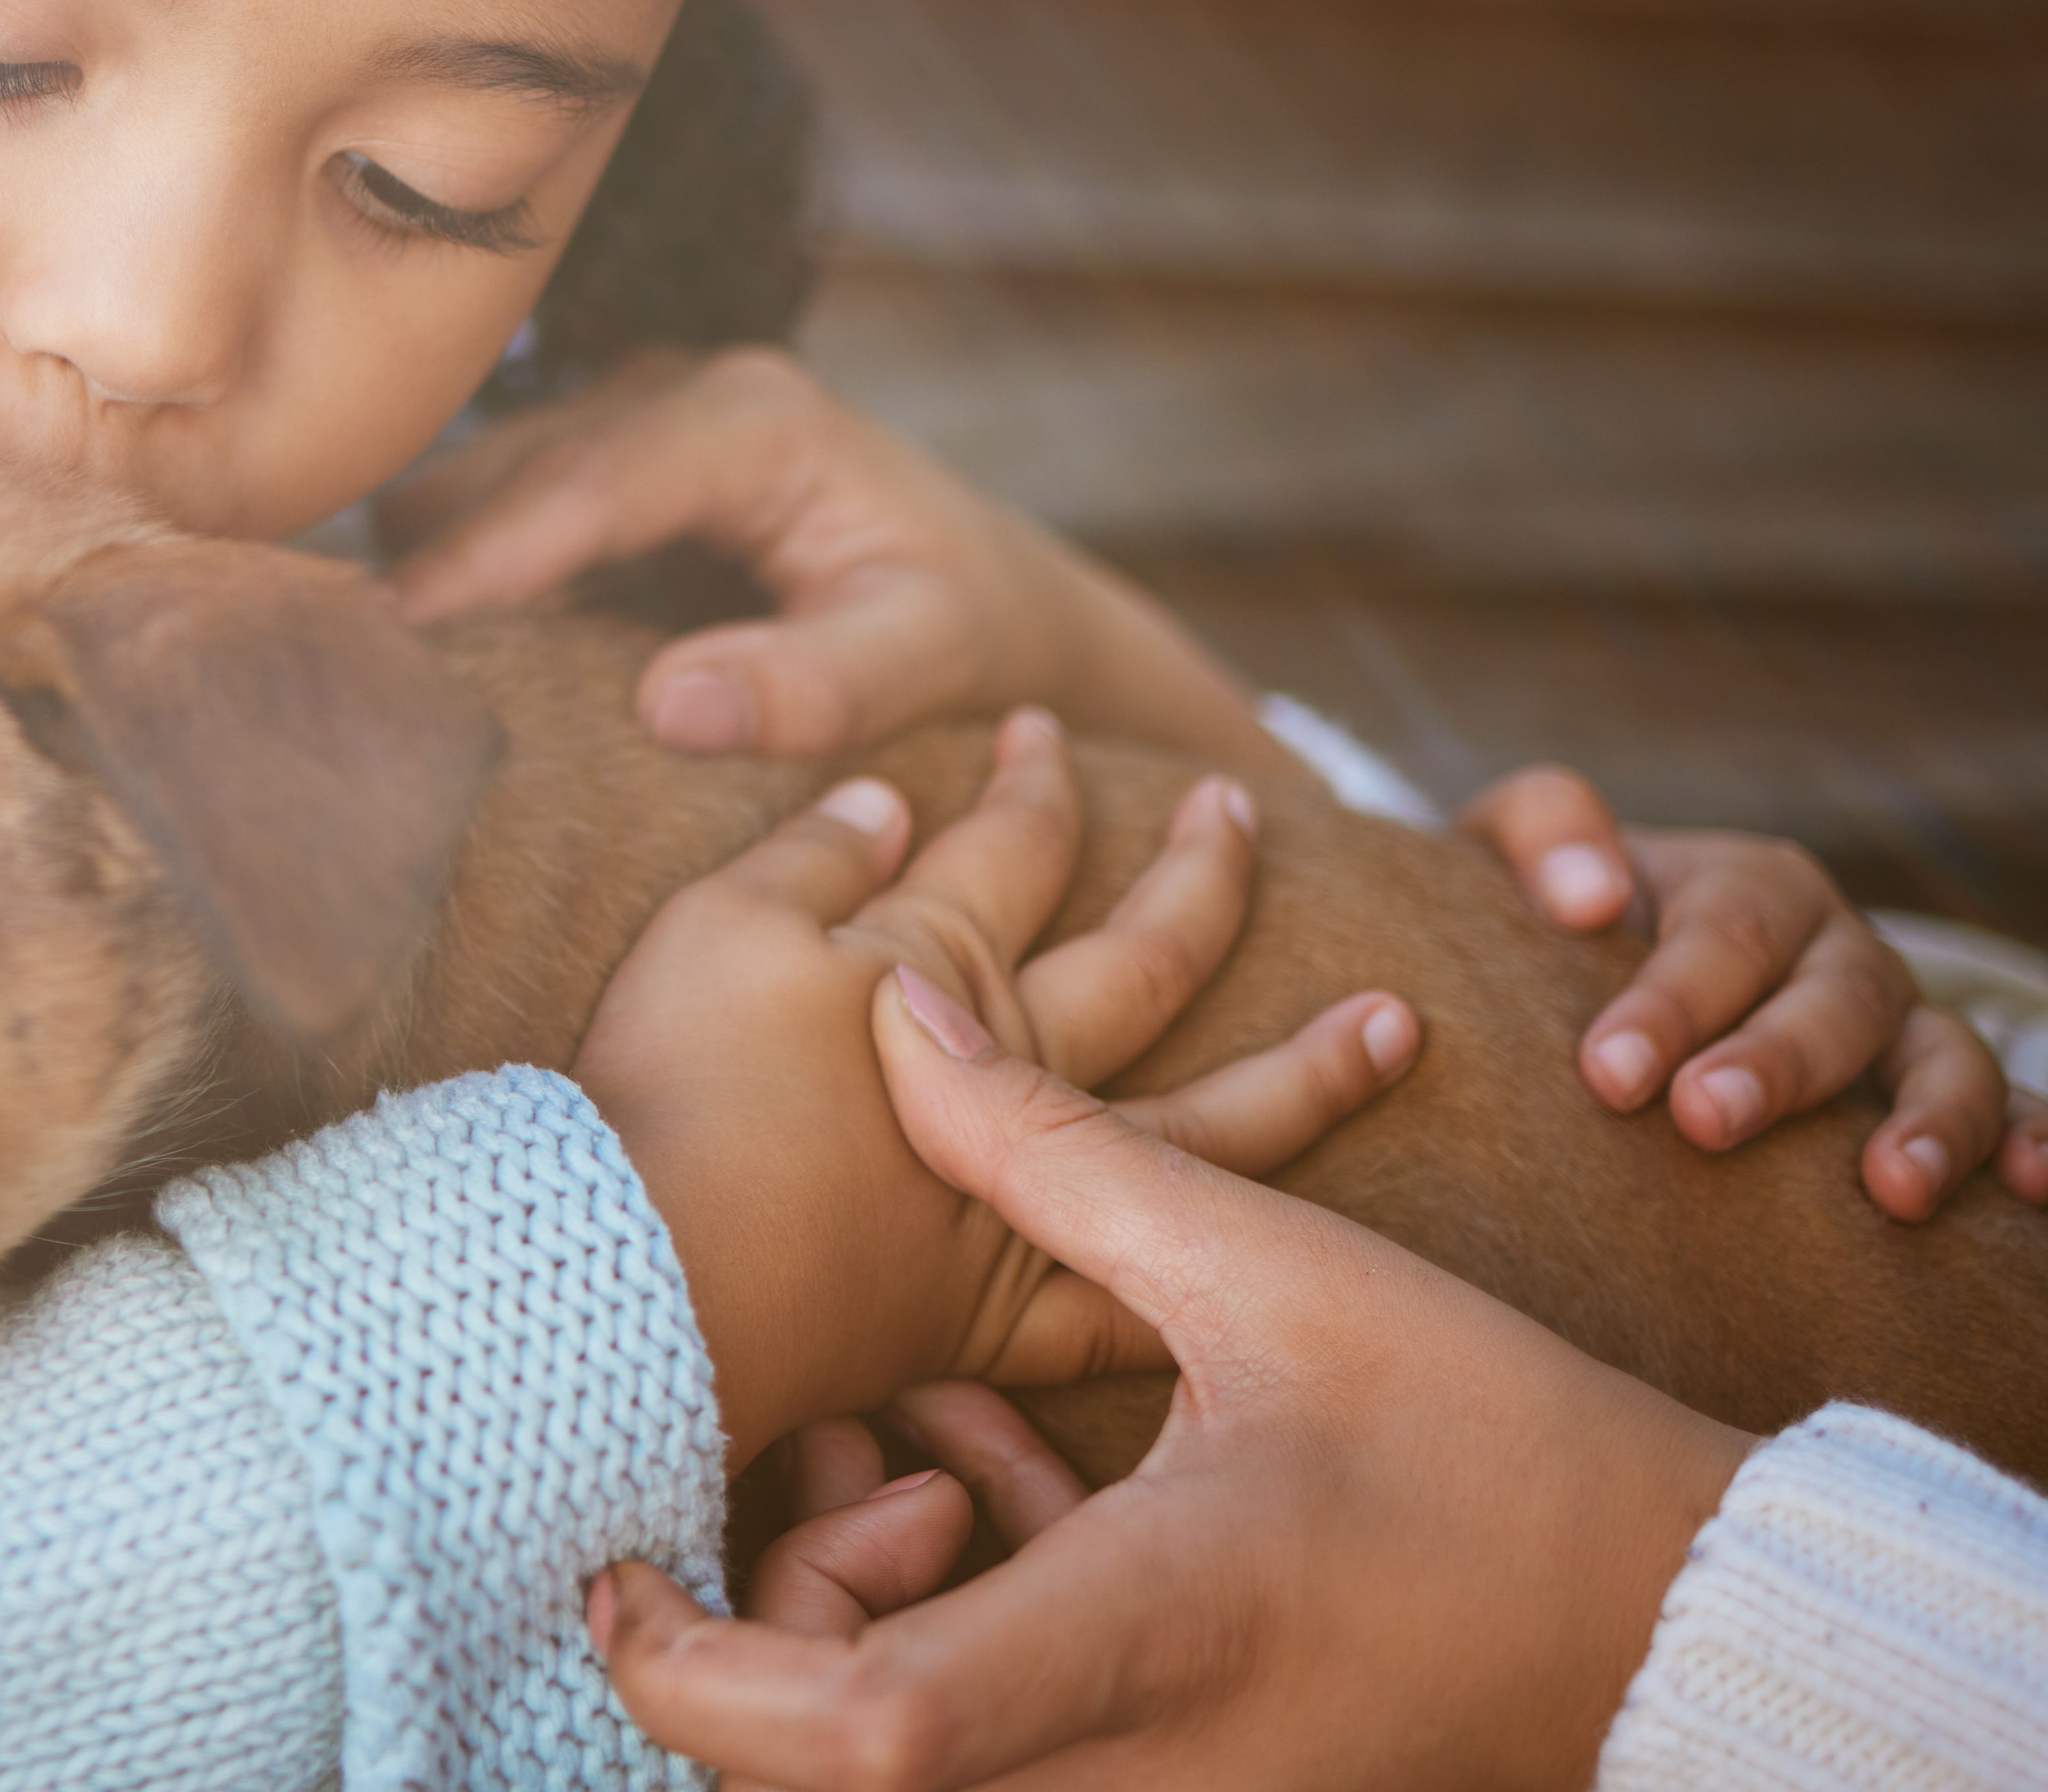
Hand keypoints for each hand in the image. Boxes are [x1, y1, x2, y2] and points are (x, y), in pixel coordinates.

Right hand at [379, 349, 1280, 781]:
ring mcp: (630, 413)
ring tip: (359, 669)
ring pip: (473, 481)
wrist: (1000, 601)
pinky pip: (489, 506)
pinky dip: (452, 572)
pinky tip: (421, 653)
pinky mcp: (602, 458)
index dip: (477, 559)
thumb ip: (814, 684)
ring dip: (425, 564)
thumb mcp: (925, 662)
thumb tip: (671, 704)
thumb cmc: (972, 632)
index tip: (384, 633)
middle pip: (501, 470)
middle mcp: (676, 388)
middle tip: (326, 670)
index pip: (581, 485)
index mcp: (752, 418)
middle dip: (420, 563)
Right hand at [573, 710, 1419, 1456]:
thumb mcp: (716, 925)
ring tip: (1394, 1026)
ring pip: (1204, 1122)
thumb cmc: (670, 1090)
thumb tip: (892, 802)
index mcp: (938, 965)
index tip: (1046, 732)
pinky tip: (1285, 1261)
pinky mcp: (997, 1315)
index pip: (1017, 844)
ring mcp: (1023, 1199)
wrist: (653, 1277)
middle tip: (1240, 810)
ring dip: (1305, 1072)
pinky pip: (1136, 1302)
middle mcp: (1011, 1070)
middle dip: (1199, 876)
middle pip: (1141, 959)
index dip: (1036, 779)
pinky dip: (1212, 1276)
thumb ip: (813, 856)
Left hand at [587, 974, 1758, 1790]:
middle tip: (841, 1464)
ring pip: (900, 1752)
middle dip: (772, 1617)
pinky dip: (948, 1612)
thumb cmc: (1503, 1454)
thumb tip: (902, 1007)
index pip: (849, 1730)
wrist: (1674, 1616)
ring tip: (928, 1453)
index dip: (693, 1667)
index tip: (613, 1568)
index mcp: (1140, 1641)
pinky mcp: (1172, 1790)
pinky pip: (991, 1731)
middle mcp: (1130, 1769)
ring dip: (863, 1602)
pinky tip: (993, 1479)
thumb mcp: (1276, 1277)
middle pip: (833, 1767)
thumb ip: (1063, 1153)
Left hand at [1455, 767, 2047, 1219]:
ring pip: (1945, 1054)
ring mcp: (1899, 1021)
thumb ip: (1539, 834)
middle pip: (1828, 1000)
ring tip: (1891, 1190)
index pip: (1719, 935)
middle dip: (1775, 1066)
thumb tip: (1588, 895)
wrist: (1584, 967)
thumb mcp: (1513, 853)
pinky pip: (2017, 1104)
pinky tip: (2026, 1191)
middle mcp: (1835, 948)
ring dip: (1932, 1119)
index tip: (1607, 1074)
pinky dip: (2036, 1138)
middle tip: (1705, 1123)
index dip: (1668, 1003)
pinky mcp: (1940, 1088)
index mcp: (1744, 887)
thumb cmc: (1549, 921)